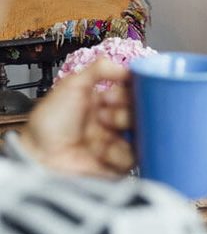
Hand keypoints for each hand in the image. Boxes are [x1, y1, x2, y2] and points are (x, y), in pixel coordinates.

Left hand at [17, 58, 133, 176]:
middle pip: (140, 112)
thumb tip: (127, 67)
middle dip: (127, 111)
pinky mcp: (117, 165)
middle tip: (108, 115)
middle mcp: (112, 123)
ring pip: (141, 133)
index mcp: (104, 104)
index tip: (115, 95)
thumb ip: (100, 69)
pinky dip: (121, 153)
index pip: (132, 93)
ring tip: (107, 131)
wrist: (38, 155)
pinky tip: (103, 151)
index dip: (129, 92)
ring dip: (127, 129)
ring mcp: (116, 144)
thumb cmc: (50, 123)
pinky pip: (134, 158)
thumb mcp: (73, 85)